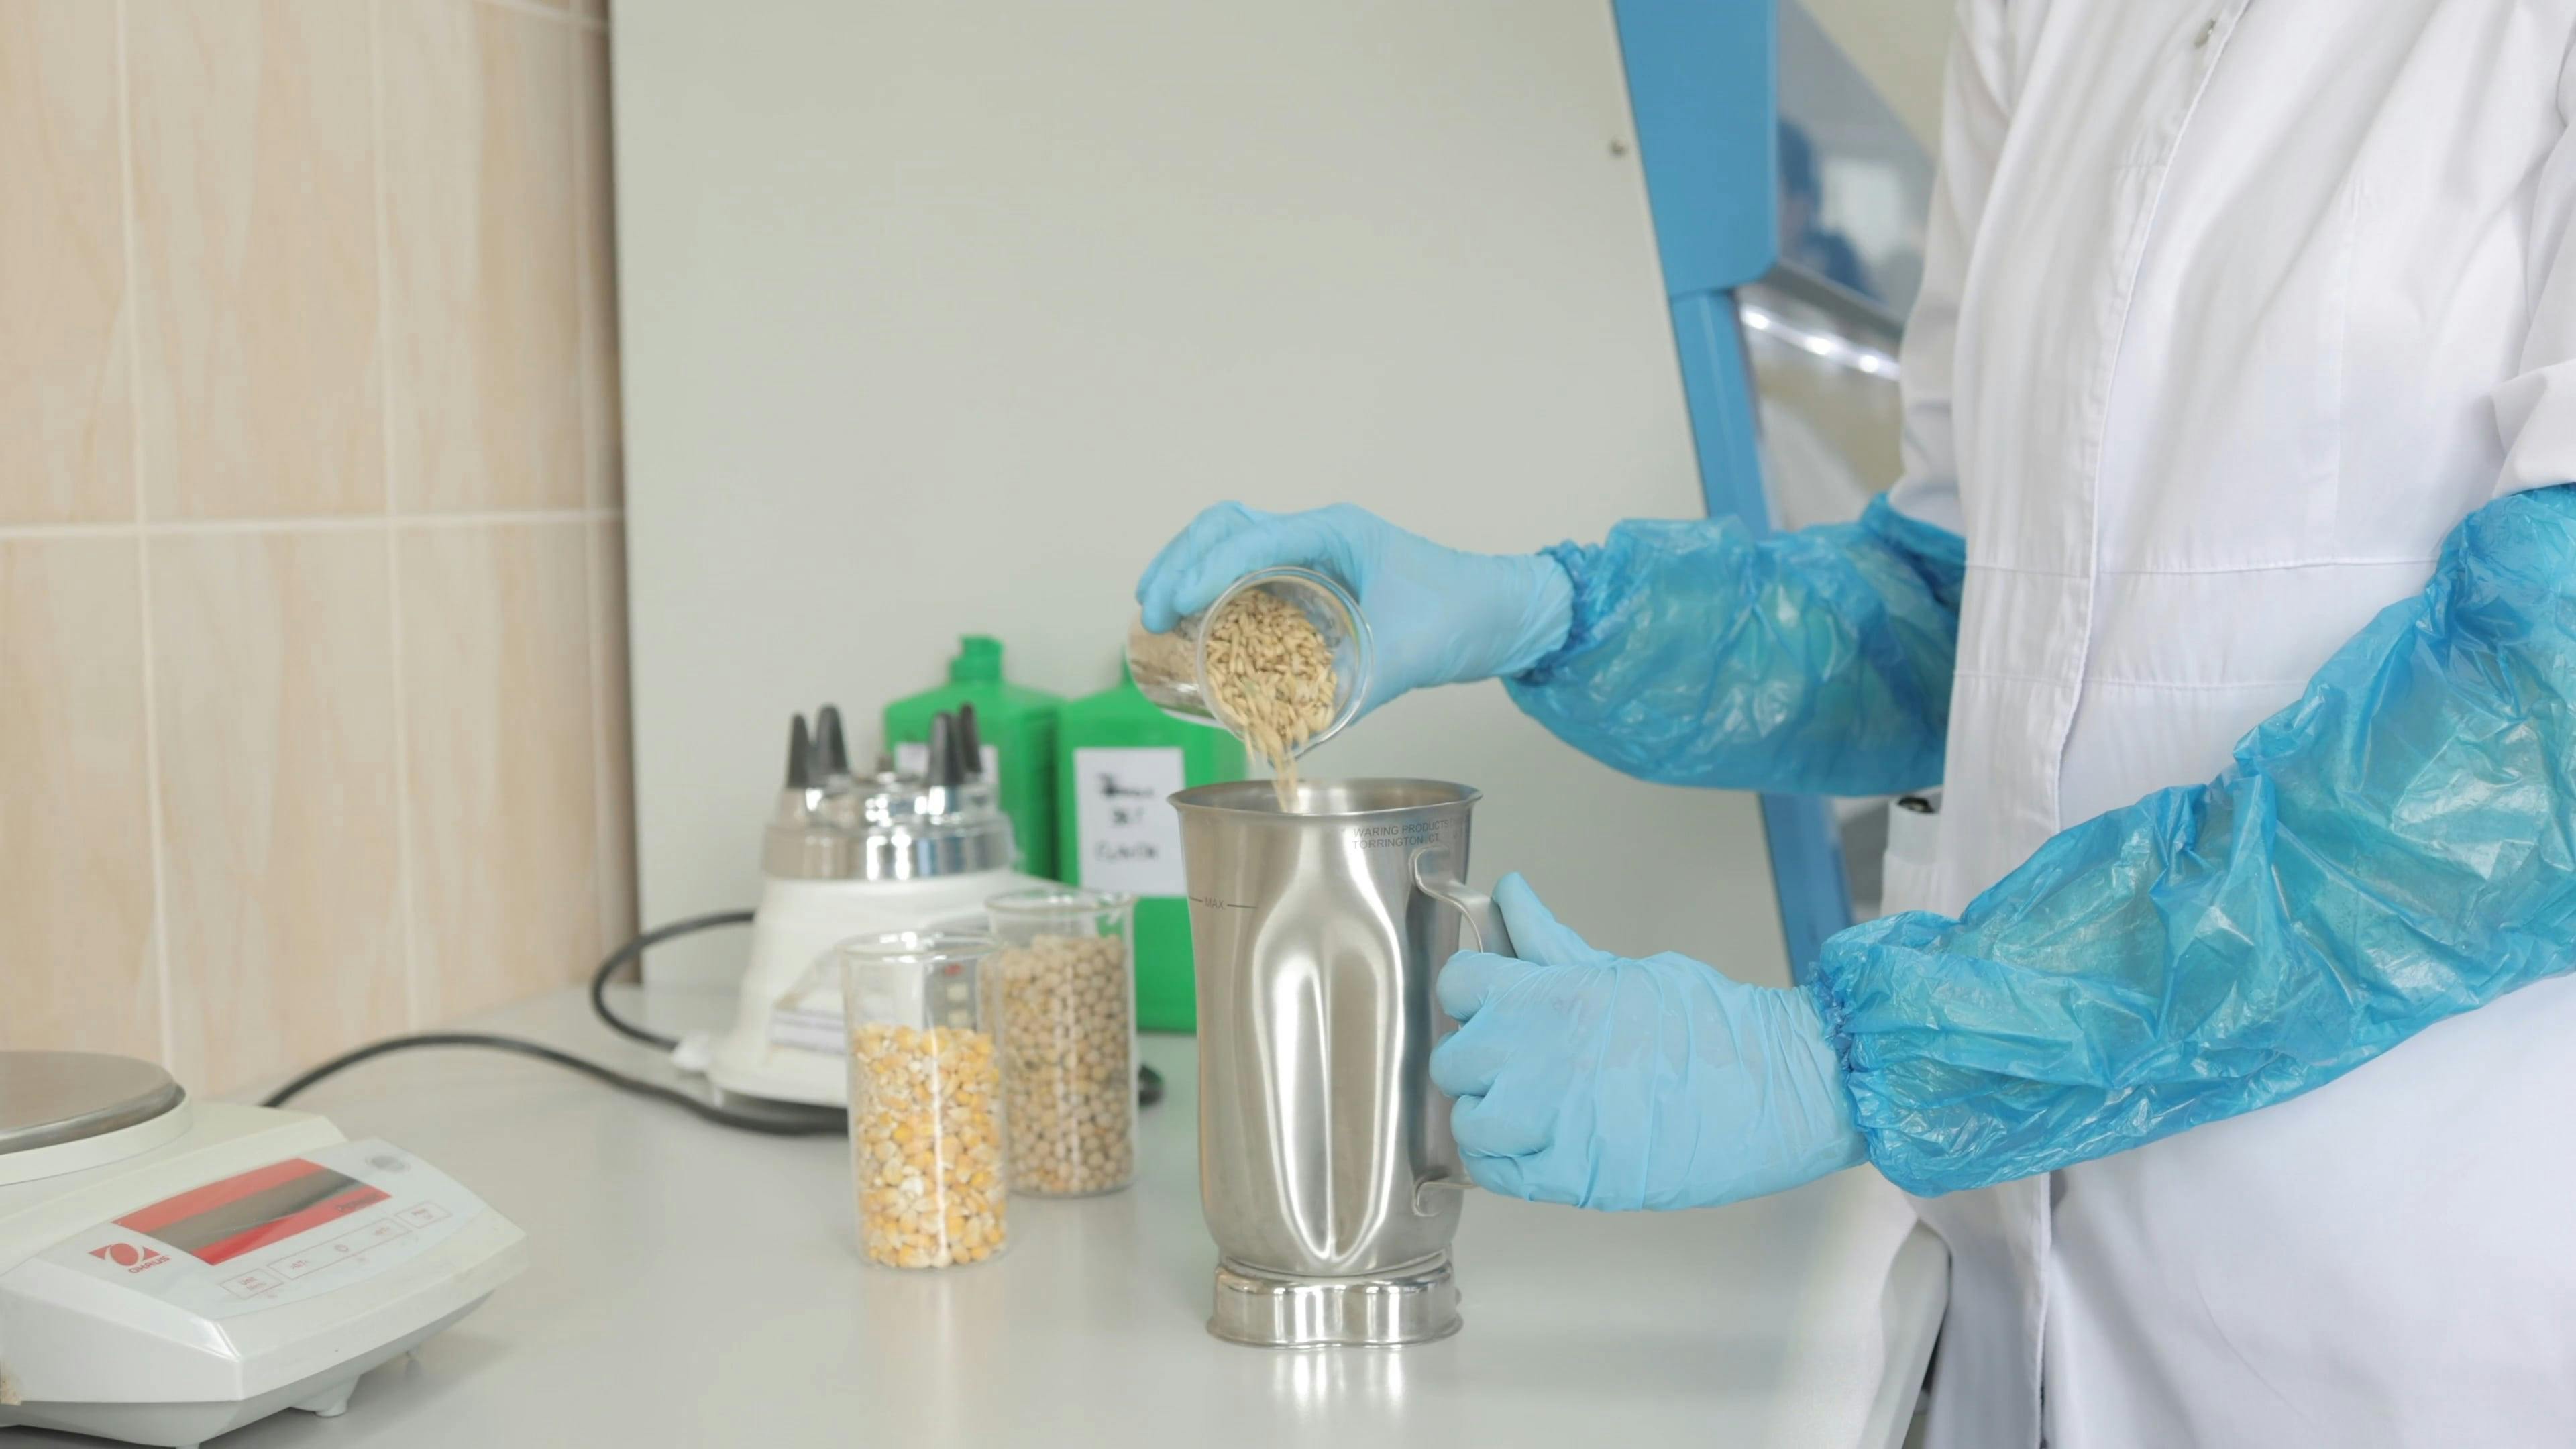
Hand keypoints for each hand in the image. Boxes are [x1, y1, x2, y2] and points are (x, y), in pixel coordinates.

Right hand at [1135, 503, 1572, 711]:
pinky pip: (1248, 567)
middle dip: (1179, 561)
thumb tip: (1293, 739)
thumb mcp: (1406, 656)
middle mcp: (1317, 532)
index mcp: (1335, 532)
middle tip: (1150, 611)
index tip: (1172, 606)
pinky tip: (1194, 619)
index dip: (1203, 569)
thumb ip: (1353, 693)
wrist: (1504, 610)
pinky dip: (1213, 584)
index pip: (1251, 536)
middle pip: (1224, 525)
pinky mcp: (1314, 575)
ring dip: (1188, 566)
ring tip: (1157, 611)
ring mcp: (1314, 550)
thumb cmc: (1463, 615)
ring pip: (1230, 538)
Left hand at [1430, 875, 1864, 1210]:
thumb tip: (1510, 897)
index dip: (1470, 994)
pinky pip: (1498, 1173)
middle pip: (1454, 1057)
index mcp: (1556, 995)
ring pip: (1466, 1121)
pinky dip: (1504, 1161)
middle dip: (1478, 1057)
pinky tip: (1532, 1145)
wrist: (1783, 1088)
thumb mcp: (1627, 971)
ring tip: (1522, 1109)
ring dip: (1485, 1114)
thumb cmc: (1719, 1027)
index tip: (1491, 1004)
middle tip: (1515, 1061)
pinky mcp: (1575, 1176)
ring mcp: (1555, 1122)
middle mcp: (1543, 1056)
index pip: (1458, 985)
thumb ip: (1554, 944)